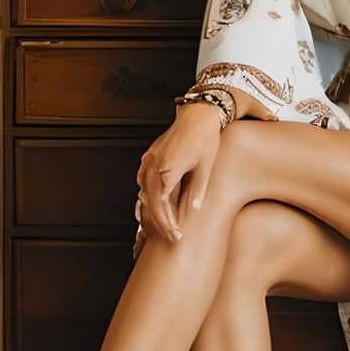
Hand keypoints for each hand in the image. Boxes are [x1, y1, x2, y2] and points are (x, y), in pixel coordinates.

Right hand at [137, 103, 223, 240]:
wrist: (198, 115)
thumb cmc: (205, 139)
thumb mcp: (205, 167)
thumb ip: (197, 189)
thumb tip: (193, 209)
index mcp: (169, 168)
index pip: (162, 204)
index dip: (168, 222)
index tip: (176, 234)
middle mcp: (154, 164)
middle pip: (151, 201)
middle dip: (161, 221)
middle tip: (172, 235)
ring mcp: (149, 159)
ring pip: (145, 192)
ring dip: (154, 209)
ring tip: (166, 223)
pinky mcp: (149, 155)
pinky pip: (144, 180)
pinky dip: (149, 194)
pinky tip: (157, 203)